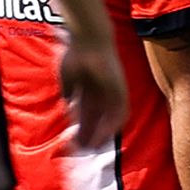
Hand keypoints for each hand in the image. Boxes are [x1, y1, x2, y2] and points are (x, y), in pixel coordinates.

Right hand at [54, 32, 126, 149]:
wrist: (89, 40)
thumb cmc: (76, 53)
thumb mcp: (68, 76)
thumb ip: (68, 90)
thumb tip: (68, 103)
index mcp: (89, 90)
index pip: (87, 114)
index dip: (81, 128)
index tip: (74, 140)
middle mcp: (102, 93)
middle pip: (98, 120)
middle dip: (90, 135)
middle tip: (83, 149)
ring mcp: (113, 93)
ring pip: (110, 119)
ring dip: (102, 134)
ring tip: (93, 148)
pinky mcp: (121, 91)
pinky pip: (121, 113)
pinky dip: (112, 126)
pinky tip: (104, 137)